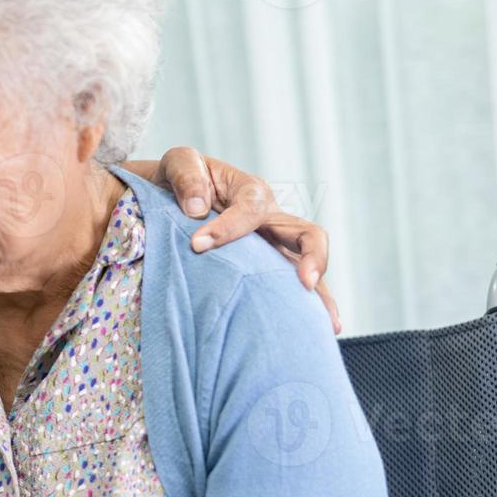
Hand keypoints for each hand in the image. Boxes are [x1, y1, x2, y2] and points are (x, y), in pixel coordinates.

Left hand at [134, 147, 339, 333]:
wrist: (168, 197)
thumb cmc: (178, 180)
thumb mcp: (178, 163)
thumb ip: (186, 176)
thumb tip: (197, 209)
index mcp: (251, 191)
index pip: (253, 208)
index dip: (229, 227)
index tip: (197, 245)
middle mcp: (271, 221)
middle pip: (307, 235)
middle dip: (311, 257)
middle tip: (305, 282)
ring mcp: (272, 248)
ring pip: (305, 269)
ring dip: (319, 294)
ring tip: (328, 324)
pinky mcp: (262, 270)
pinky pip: (287, 287)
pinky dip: (303, 307)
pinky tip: (312, 333)